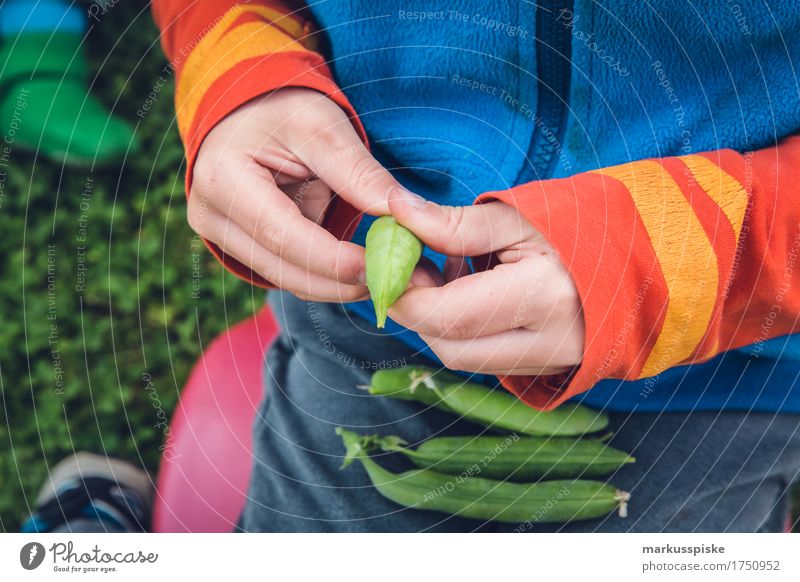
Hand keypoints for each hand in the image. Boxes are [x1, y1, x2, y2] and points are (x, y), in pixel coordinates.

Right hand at [189, 88, 400, 301]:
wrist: (249, 109)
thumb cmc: (282, 108)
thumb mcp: (323, 127)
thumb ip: (359, 172)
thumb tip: (406, 212)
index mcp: (223, 180)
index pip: (281, 235)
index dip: (332, 260)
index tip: (379, 269)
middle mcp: (211, 216)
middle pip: (282, 268)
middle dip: (340, 282)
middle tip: (395, 283)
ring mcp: (221, 236)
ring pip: (287, 278)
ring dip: (337, 285)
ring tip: (387, 278)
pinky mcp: (241, 247)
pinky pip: (288, 271)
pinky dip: (326, 277)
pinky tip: (363, 272)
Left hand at [387, 191, 584, 375]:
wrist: (636, 261)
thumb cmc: (578, 228)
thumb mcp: (516, 216)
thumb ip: (452, 223)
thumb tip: (395, 210)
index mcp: (545, 296)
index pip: (448, 316)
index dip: (406, 294)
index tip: (387, 265)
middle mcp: (550, 343)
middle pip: (450, 349)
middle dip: (417, 313)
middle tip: (411, 269)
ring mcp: (552, 363)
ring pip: (465, 359)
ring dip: (438, 322)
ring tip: (446, 274)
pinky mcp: (546, 369)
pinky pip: (485, 360)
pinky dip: (463, 331)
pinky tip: (469, 294)